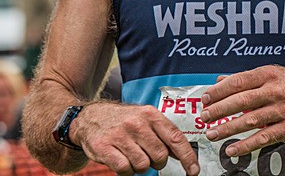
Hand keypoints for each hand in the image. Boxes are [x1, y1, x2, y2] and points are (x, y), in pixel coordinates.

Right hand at [70, 102, 199, 175]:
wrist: (90, 117)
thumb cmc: (123, 121)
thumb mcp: (145, 119)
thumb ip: (164, 134)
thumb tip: (185, 154)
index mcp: (150, 114)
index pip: (175, 138)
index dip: (187, 157)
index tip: (193, 171)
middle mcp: (136, 123)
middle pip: (160, 155)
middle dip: (157, 162)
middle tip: (147, 155)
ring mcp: (120, 135)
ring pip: (142, 165)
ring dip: (139, 166)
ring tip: (131, 155)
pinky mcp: (104, 147)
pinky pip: (124, 169)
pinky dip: (125, 171)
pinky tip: (121, 160)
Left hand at [201, 65, 284, 156]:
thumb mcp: (271, 74)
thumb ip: (244, 79)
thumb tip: (219, 81)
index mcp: (268, 74)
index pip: (238, 82)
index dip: (219, 91)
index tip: (205, 99)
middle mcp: (276, 91)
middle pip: (241, 101)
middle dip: (219, 110)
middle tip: (204, 117)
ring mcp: (283, 110)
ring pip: (250, 120)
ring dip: (228, 128)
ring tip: (212, 134)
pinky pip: (263, 138)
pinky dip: (245, 145)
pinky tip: (231, 149)